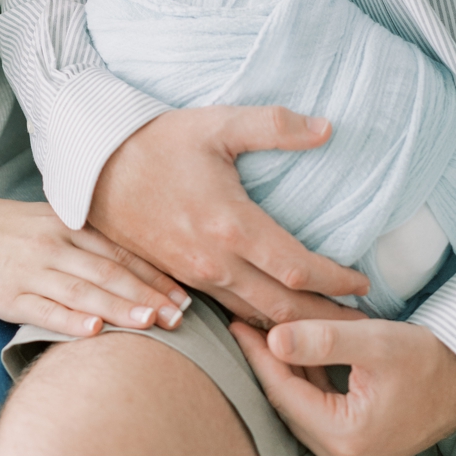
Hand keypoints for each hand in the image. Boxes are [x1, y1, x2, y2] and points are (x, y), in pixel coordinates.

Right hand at [0, 194, 195, 338]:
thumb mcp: (43, 217)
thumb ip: (83, 233)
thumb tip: (131, 255)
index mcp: (63, 224)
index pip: (119, 249)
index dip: (154, 272)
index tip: (185, 294)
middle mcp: (51, 245)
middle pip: (108, 271)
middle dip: (148, 295)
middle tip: (180, 316)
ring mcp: (29, 271)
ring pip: (82, 290)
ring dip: (119, 308)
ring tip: (151, 323)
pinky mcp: (7, 296)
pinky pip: (43, 310)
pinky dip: (69, 320)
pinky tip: (93, 329)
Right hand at [89, 106, 369, 327]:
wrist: (91, 163)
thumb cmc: (155, 140)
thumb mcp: (215, 124)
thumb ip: (273, 126)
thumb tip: (327, 128)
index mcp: (231, 224)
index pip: (299, 269)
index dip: (337, 281)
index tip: (364, 284)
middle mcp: (214, 259)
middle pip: (284, 308)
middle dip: (327, 320)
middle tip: (362, 326)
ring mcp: (192, 273)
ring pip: (255, 316)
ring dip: (295, 327)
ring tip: (327, 332)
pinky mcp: (176, 276)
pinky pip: (227, 311)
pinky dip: (258, 322)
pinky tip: (274, 322)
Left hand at [229, 316, 455, 454]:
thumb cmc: (428, 361)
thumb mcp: (375, 342)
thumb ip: (323, 341)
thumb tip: (272, 340)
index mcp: (346, 437)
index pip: (283, 391)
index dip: (256, 354)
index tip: (236, 322)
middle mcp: (344, 452)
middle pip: (286, 400)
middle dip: (265, 361)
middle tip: (242, 321)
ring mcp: (348, 449)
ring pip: (297, 402)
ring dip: (281, 368)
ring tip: (260, 330)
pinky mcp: (354, 437)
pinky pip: (314, 405)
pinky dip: (301, 377)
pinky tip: (289, 349)